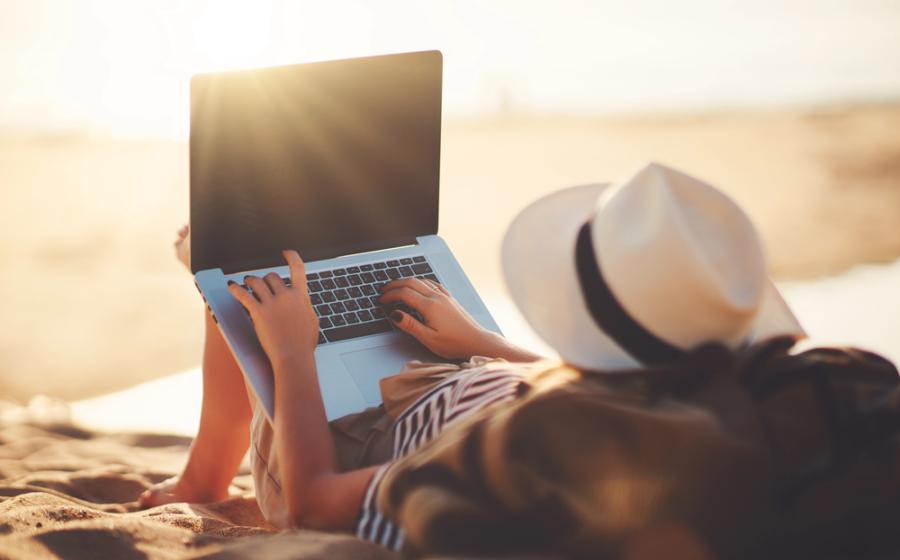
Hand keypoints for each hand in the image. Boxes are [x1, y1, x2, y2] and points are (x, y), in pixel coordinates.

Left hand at [228, 250, 318, 365]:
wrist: (294, 357)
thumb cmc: (304, 344)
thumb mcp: (312, 320)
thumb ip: (305, 306)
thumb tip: (302, 300)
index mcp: (301, 296)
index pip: (298, 268)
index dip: (291, 257)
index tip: (286, 252)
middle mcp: (286, 296)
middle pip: (272, 276)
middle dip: (266, 279)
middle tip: (261, 283)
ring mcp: (272, 304)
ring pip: (256, 282)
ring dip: (250, 281)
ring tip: (246, 283)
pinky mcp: (258, 312)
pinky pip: (243, 295)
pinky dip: (235, 289)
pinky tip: (232, 288)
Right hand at [378, 278, 502, 359]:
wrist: (476, 341)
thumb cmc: (454, 343)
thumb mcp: (428, 338)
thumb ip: (409, 325)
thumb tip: (394, 314)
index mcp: (430, 306)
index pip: (404, 294)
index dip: (390, 295)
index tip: (381, 300)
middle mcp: (437, 297)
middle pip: (411, 282)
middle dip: (395, 284)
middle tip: (383, 290)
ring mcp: (445, 296)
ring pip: (422, 281)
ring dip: (407, 281)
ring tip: (397, 287)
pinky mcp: (450, 299)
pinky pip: (432, 283)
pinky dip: (421, 282)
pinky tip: (419, 285)